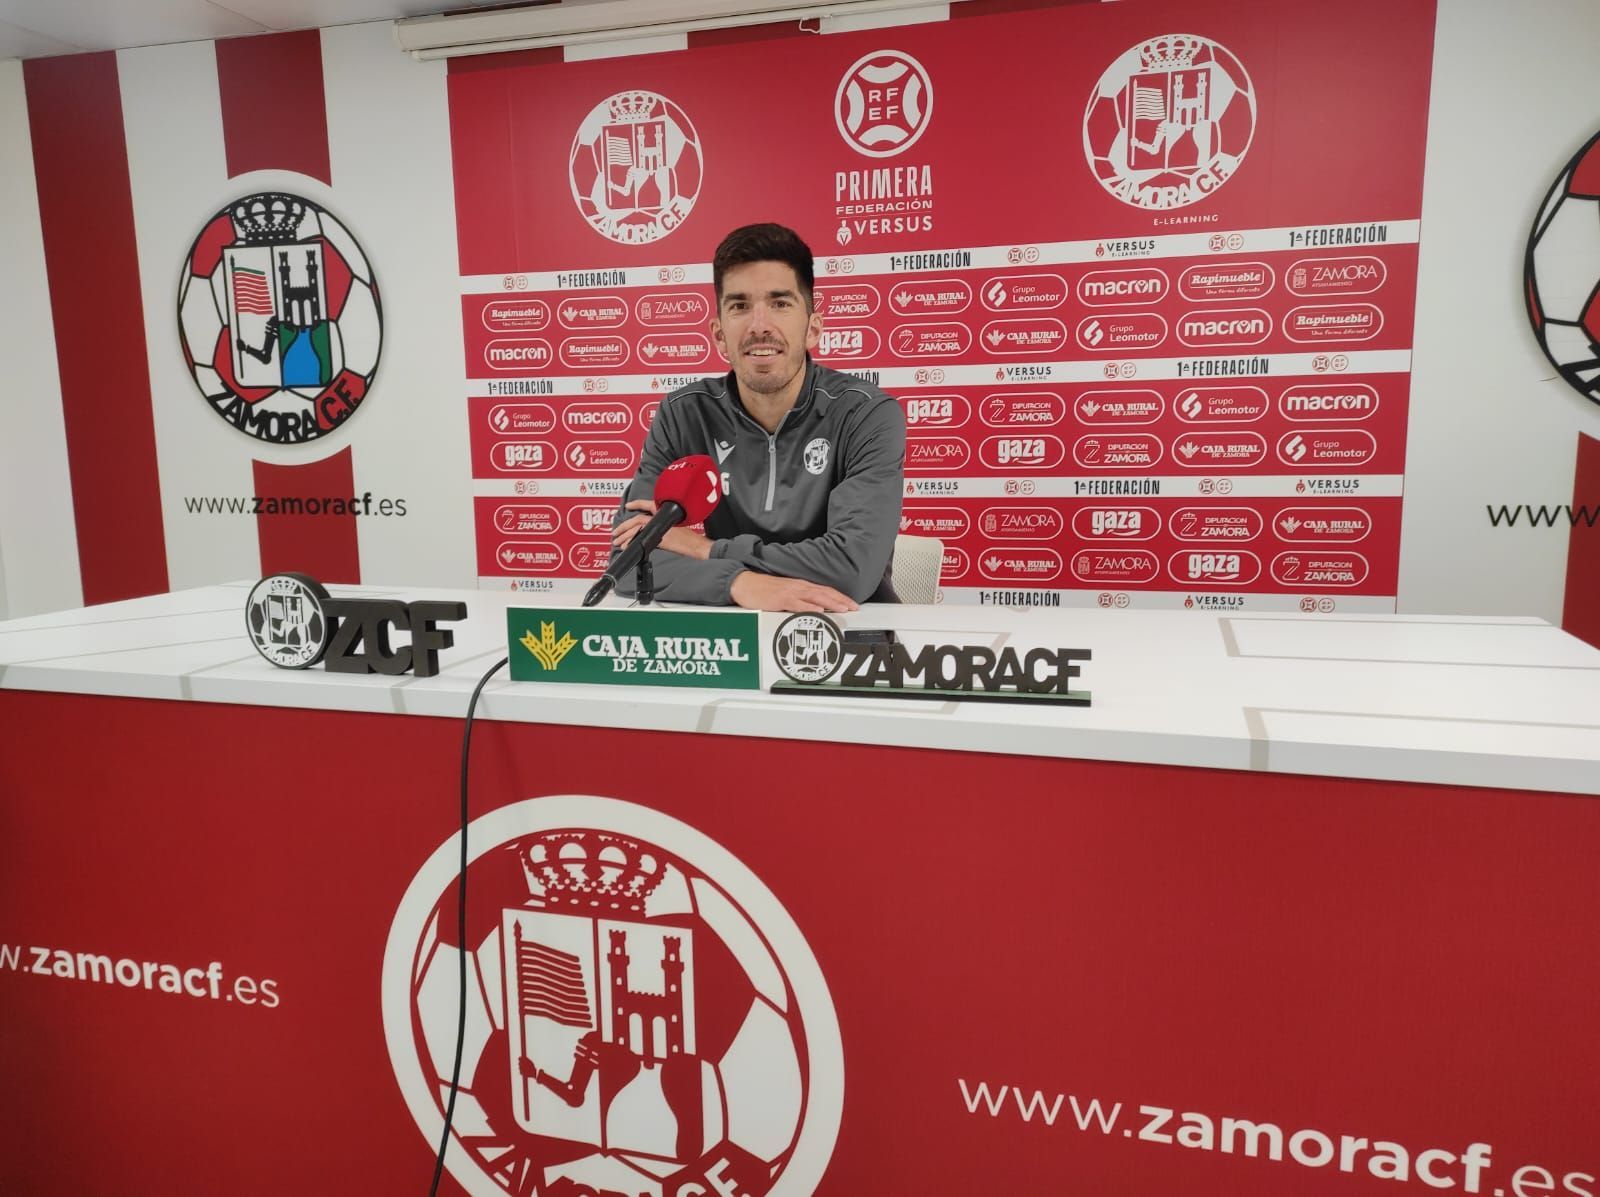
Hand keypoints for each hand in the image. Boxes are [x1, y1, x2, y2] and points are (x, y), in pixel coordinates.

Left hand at [612, 500, 709, 558]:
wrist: (698, 546)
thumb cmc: (690, 540)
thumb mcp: (675, 529)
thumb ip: (662, 528)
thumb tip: (649, 534)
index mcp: (665, 513)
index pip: (648, 504)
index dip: (637, 504)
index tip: (628, 505)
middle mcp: (661, 517)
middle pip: (637, 519)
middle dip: (624, 526)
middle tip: (615, 532)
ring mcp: (660, 527)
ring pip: (636, 527)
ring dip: (625, 534)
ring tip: (617, 541)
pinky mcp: (659, 536)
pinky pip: (641, 537)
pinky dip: (631, 541)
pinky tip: (626, 546)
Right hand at [730, 571, 858, 612]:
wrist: (745, 584)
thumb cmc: (764, 590)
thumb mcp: (786, 593)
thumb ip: (801, 600)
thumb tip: (816, 609)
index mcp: (801, 586)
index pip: (825, 591)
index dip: (840, 597)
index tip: (852, 604)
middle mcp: (799, 587)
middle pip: (824, 593)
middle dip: (841, 600)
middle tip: (854, 608)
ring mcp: (790, 592)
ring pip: (815, 597)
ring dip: (830, 603)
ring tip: (843, 608)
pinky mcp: (780, 599)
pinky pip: (797, 604)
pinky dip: (809, 607)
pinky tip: (818, 611)